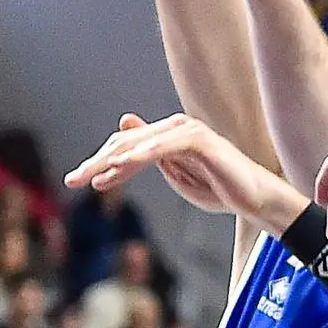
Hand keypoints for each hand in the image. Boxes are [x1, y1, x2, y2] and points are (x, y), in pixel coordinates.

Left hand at [65, 113, 303, 233]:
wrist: (255, 199)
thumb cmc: (220, 190)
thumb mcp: (178, 178)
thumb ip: (150, 161)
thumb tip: (122, 143)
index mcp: (167, 138)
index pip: (127, 147)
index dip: (102, 163)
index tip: (81, 181)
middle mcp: (175, 129)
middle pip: (127, 142)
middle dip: (97, 161)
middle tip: (72, 180)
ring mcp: (187, 132)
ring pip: (140, 143)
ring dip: (112, 159)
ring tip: (89, 175)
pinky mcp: (200, 140)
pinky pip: (165, 146)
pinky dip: (143, 153)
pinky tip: (123, 163)